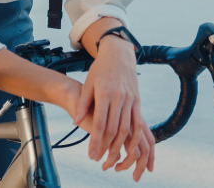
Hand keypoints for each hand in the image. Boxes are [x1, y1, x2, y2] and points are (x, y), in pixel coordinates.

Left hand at [73, 36, 155, 181]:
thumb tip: (76, 121)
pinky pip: (138, 122)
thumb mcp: (88, 83)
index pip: (100, 123)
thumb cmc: (100, 69)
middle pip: (114, 129)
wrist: (119, 54)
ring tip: (113, 158)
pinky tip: (131, 148)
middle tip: (100, 160)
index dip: (96, 141)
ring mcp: (130, 99)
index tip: (91, 155)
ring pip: (127, 128)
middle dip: (107, 147)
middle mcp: (119, 96)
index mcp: (104, 92)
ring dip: (121, 146)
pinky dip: (135, 137)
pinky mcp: (137, 100)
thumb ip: (83, 103)